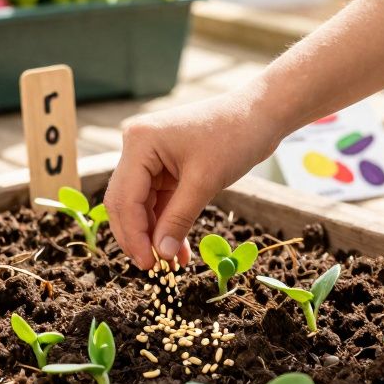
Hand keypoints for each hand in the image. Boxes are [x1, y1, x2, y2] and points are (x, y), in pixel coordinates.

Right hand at [105, 91, 282, 269]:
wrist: (259, 115)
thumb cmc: (234, 137)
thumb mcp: (204, 182)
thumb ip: (178, 219)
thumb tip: (160, 254)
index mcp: (139, 143)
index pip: (124, 197)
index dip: (134, 234)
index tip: (148, 263)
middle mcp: (136, 147)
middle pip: (124, 202)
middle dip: (138, 236)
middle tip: (152, 268)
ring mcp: (148, 156)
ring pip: (140, 205)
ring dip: (154, 234)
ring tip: (171, 262)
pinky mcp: (163, 166)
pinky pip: (157, 200)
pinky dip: (166, 223)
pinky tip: (176, 247)